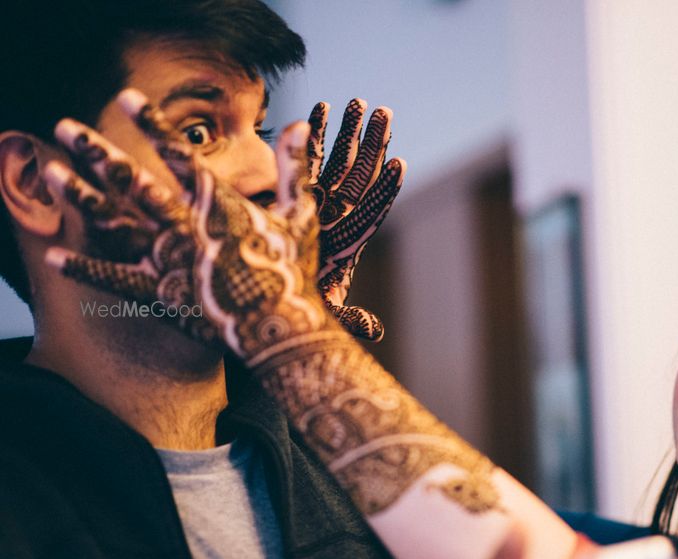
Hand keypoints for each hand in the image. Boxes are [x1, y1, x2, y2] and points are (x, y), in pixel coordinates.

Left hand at [42, 88, 374, 362]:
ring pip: (117, 223)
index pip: (178, 155)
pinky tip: (52, 256)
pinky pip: (116, 279)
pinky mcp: (161, 295)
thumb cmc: (293, 272)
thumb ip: (293, 168)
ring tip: (49, 172)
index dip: (152, 124)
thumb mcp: (301, 215)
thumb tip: (296, 123)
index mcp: (218, 206)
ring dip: (80, 198)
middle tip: (65, 126)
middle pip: (134, 183)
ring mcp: (169, 260)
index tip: (124, 96)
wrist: (281, 330)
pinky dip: (85, 269)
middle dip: (98, 153)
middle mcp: (185, 227)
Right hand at [306, 99, 401, 341]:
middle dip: (373, 146)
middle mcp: (337, 219)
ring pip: (337, 162)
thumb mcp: (320, 314)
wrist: (268, 298)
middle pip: (360, 177)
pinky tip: (320, 108)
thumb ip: (347, 318)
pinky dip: (312, 135)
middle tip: (386, 114)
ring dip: (348, 132)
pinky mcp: (296, 194)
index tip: (401, 166)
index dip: (385, 192)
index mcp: (346, 245)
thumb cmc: (294, 307)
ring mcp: (319, 203)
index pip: (371, 214)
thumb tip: (375, 329)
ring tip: (358, 101)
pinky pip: (306, 159)